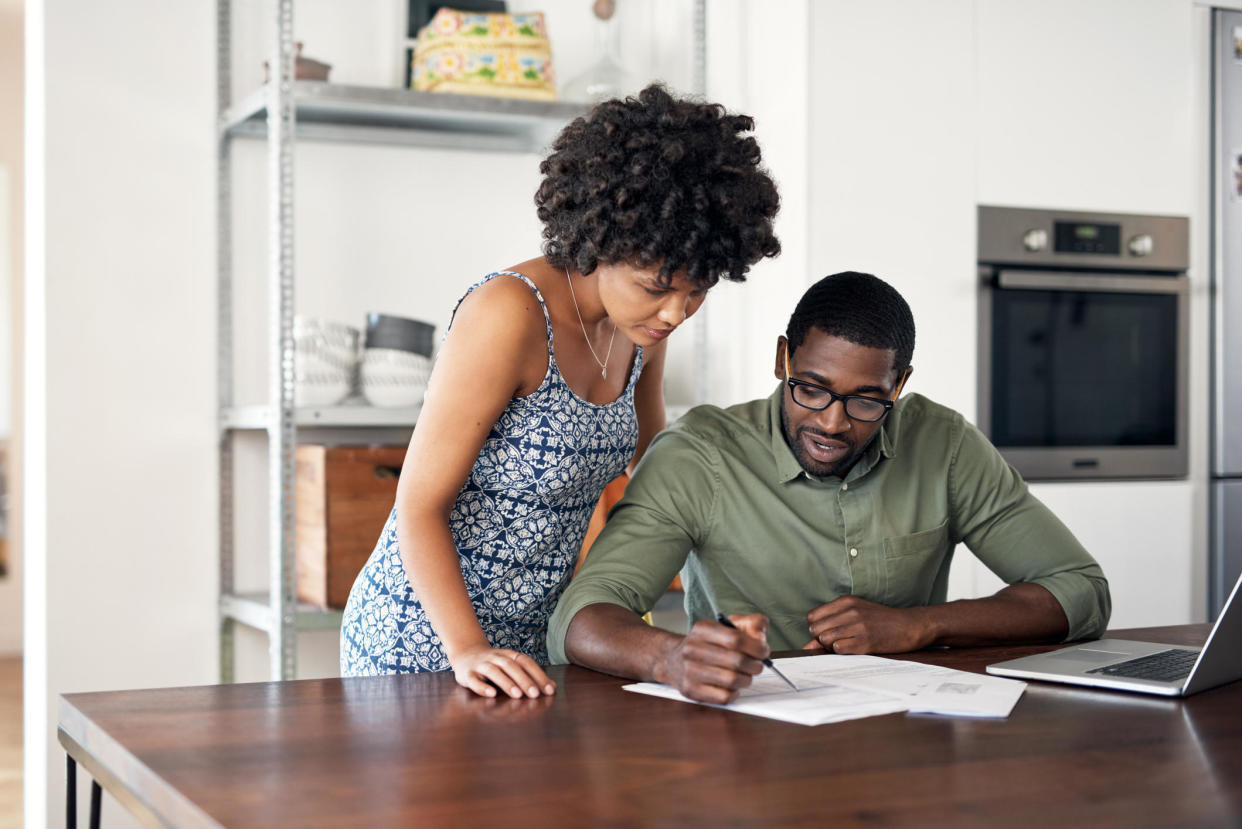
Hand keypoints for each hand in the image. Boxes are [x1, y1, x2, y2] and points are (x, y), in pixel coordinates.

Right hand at [450, 645, 556, 698]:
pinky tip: (491, 694)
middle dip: (524, 680)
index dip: (538, 675)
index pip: (526, 662)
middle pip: (511, 666)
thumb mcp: (512, 665)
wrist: (465, 653)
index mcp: (509, 655)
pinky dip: (482, 687)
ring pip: (494, 672)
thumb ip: (530, 675)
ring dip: (506, 683)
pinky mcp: (467, 675)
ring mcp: (481, 665)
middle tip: (535, 694)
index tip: (549, 690)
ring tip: (517, 695)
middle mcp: (495, 658)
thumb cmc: (495, 664)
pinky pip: (474, 680)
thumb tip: (552, 687)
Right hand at [656, 614, 769, 704]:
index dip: (756, 647)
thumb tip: (762, 627)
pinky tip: (732, 687)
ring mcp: (689, 671)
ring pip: (732, 680)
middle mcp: (692, 649)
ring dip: (746, 680)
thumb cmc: (706, 644)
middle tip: (757, 666)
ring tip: (745, 676)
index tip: (764, 652)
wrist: (672, 659)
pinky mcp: (691, 690)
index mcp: (702, 630)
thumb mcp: (724, 627)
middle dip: (755, 665)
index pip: (736, 639)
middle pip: (737, 661)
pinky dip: (734, 693)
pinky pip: (724, 697)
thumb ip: (748, 623)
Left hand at [804, 596, 932, 654]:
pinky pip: (838, 649)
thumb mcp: (856, 613)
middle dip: (822, 638)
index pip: (812, 617)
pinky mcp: (865, 642)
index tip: (830, 630)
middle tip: (839, 639)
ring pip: (825, 640)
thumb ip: (830, 624)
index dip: (818, 627)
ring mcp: (858, 626)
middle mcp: (849, 612)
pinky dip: (843, 651)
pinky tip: (855, 648)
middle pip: (816, 630)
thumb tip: (807, 646)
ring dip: (832, 646)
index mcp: (845, 601)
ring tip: (848, 643)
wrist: (909, 625)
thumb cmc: (880, 619)